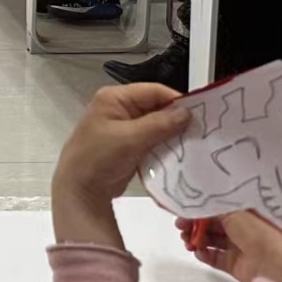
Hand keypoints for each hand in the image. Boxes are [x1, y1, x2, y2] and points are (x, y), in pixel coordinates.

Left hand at [52, 85, 189, 246]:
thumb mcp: (130, 138)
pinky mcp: (129, 146)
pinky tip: (180, 156)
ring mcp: (124, 129)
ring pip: (157, 126)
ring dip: (172, 136)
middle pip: (157, 108)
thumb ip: (159, 124)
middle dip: (177, 120)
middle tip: (201, 132)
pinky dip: (164, 148)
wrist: (80, 190)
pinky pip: (152, 142)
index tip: (201, 115)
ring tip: (194, 145)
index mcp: (114, 98)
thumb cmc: (98, 158)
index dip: (177, 101)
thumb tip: (185, 113)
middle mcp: (119, 109)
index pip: (154, 91)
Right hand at [178, 211, 281, 281]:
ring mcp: (239, 247)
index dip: (199, 207)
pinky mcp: (235, 265)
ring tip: (186, 240)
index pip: (217, 207)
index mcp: (245, 212)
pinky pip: (215, 258)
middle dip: (194, 224)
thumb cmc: (259, 234)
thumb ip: (212, 206)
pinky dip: (204, 255)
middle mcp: (242, 228)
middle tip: (180, 227)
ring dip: (196, 239)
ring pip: (211, 240)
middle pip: (212, 224)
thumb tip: (195, 198)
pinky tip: (197, 252)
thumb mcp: (235, 213)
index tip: (182, 209)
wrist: (278, 269)